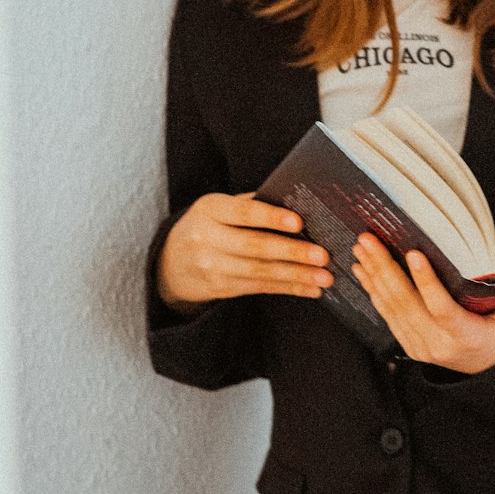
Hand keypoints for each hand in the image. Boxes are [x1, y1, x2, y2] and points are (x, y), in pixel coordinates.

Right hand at [156, 192, 332, 307]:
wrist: (170, 263)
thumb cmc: (208, 226)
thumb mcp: (218, 208)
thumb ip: (250, 205)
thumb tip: (296, 205)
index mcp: (209, 209)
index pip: (243, 212)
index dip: (271, 218)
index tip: (299, 222)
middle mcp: (207, 238)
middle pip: (255, 246)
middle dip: (292, 252)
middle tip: (322, 256)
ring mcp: (212, 267)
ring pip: (261, 272)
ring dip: (296, 276)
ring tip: (324, 277)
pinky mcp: (221, 288)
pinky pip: (260, 288)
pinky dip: (289, 288)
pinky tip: (310, 289)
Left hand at [351, 233, 494, 373]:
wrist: (485, 369)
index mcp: (466, 337)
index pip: (441, 308)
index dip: (425, 281)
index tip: (413, 254)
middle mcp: (438, 344)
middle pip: (406, 303)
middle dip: (385, 268)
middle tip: (370, 240)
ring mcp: (419, 345)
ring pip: (391, 307)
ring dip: (374, 275)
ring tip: (363, 248)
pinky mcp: (408, 343)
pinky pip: (386, 314)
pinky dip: (373, 290)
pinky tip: (363, 269)